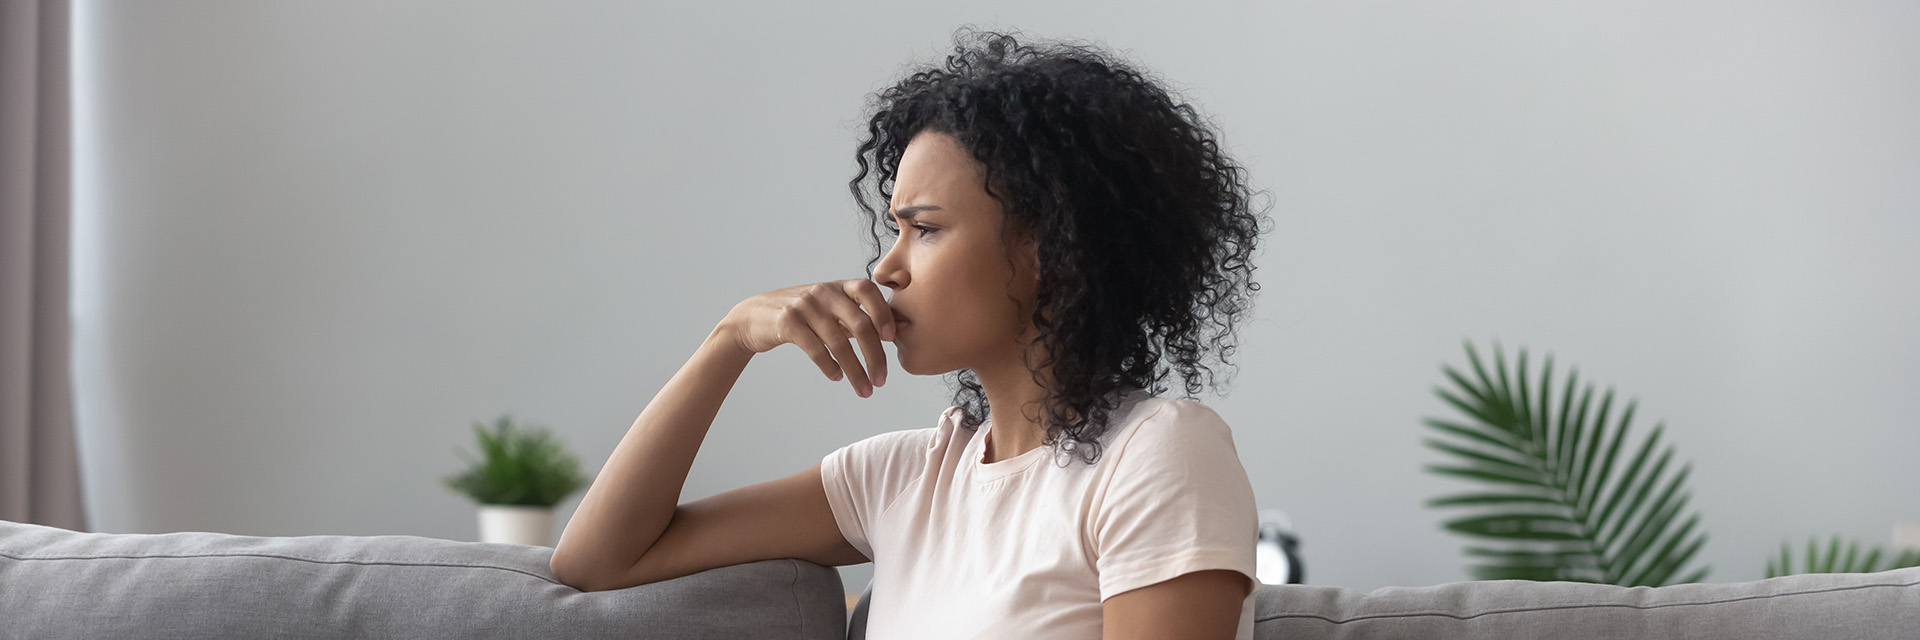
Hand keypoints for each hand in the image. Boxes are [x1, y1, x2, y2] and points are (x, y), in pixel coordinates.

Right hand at [719, 280, 896, 397]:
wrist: (754, 316)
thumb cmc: (802, 315)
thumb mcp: (829, 308)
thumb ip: (857, 315)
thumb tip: (896, 331)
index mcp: (838, 287)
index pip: (868, 291)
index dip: (883, 312)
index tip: (892, 339)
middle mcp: (823, 293)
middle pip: (859, 324)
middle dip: (875, 356)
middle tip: (882, 380)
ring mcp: (804, 307)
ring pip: (839, 342)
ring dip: (855, 371)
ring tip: (864, 390)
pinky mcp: (787, 323)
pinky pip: (815, 349)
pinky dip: (829, 366)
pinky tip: (837, 377)